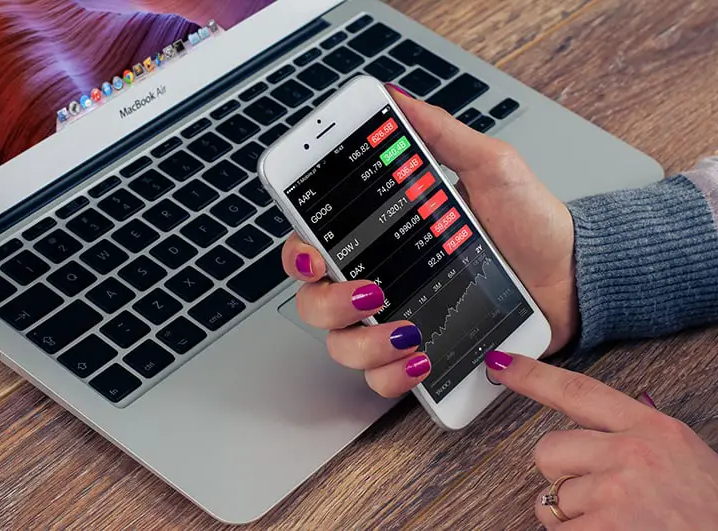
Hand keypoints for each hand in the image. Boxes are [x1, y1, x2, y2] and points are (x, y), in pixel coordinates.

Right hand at [281, 87, 577, 396]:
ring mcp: (395, 322)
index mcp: (382, 236)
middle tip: (372, 293)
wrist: (572, 275)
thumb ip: (441, 135)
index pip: (314, 245)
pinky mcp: (420, 355)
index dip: (298, 254)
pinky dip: (393, 375)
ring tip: (410, 332)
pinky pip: (381, 379)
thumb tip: (396, 98)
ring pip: (342, 346)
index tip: (314, 257)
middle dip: (331, 303)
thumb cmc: (531, 223)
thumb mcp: (489, 167)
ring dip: (366, 344)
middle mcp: (379, 281)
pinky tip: (421, 359)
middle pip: (314, 302)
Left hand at [485, 350, 717, 529]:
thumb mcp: (682, 456)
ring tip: (616, 522)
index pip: (578, 391)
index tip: (500, 363)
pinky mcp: (604, 530)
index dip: (533, 376)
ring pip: (549, 498)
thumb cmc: (709, 510)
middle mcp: (630, 454)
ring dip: (571, 516)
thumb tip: (603, 420)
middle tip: (598, 495)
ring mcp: (615, 493)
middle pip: (548, 449)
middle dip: (561, 475)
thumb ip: (637, 435)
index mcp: (652, 429)